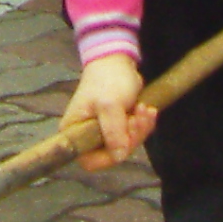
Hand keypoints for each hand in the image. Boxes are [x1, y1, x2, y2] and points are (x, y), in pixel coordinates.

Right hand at [63, 54, 151, 170]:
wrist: (117, 60)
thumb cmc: (108, 80)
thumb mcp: (110, 105)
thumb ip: (113, 132)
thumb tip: (119, 157)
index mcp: (75, 131)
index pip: (89, 161)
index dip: (109, 157)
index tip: (125, 139)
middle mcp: (86, 135)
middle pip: (112, 154)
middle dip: (131, 137)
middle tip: (138, 117)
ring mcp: (102, 131)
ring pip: (125, 145)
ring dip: (139, 129)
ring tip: (145, 109)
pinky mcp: (117, 126)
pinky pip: (132, 135)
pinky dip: (142, 124)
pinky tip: (147, 109)